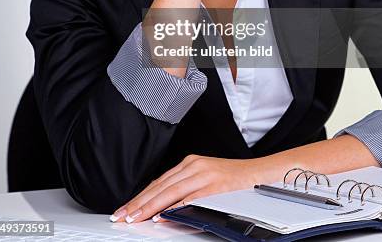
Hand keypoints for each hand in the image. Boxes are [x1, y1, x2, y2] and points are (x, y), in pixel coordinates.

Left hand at [111, 154, 256, 222]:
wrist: (259, 174)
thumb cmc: (233, 180)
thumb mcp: (204, 180)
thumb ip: (184, 189)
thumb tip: (162, 207)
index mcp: (189, 164)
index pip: (158, 182)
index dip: (140, 197)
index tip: (125, 209)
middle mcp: (194, 166)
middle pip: (160, 187)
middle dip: (139, 203)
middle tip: (122, 216)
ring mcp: (204, 174)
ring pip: (170, 191)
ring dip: (150, 206)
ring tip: (135, 217)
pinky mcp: (214, 185)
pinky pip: (191, 198)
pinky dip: (175, 207)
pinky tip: (163, 215)